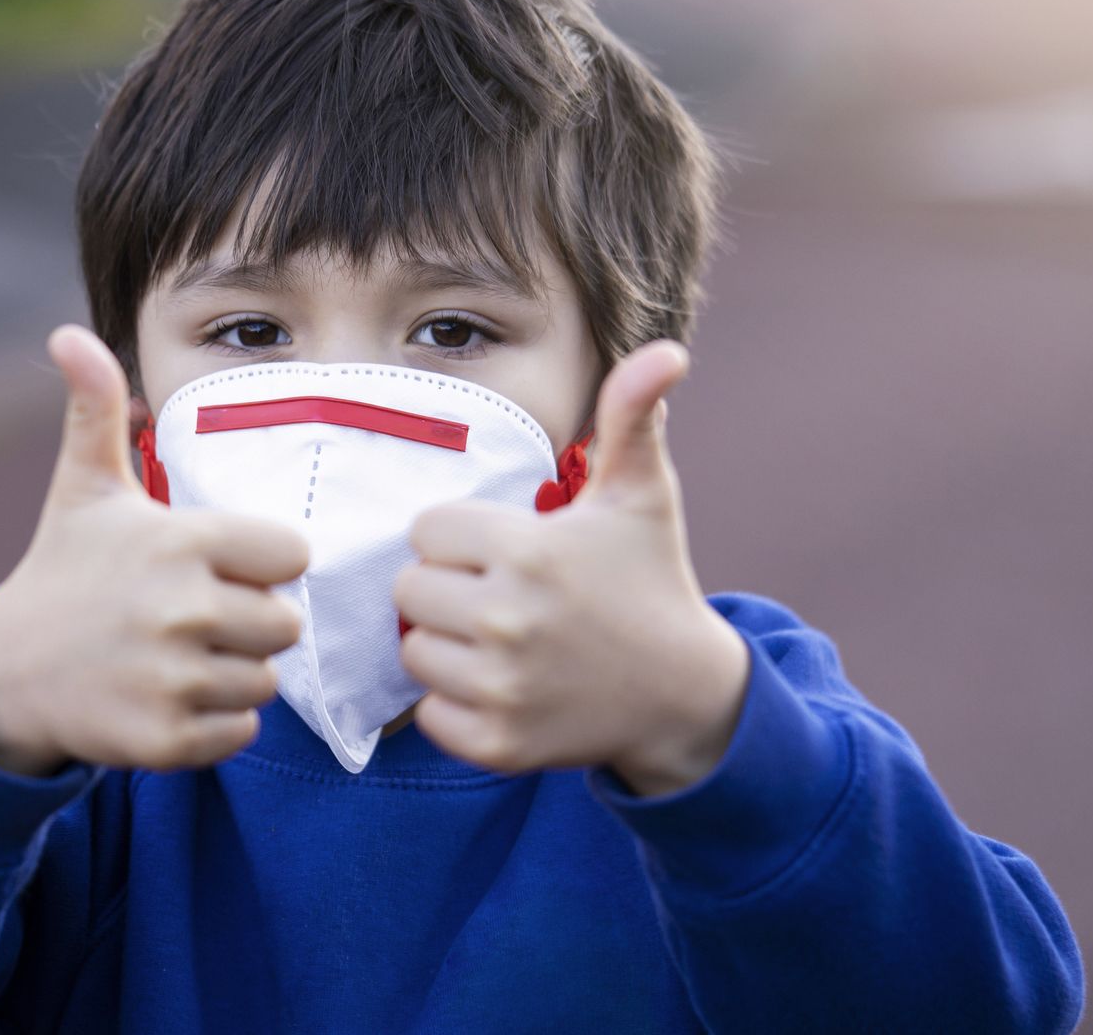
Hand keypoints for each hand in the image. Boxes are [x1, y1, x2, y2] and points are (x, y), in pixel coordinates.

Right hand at [0, 325, 308, 775]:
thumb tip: (67, 333)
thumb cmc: (64, 570)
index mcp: (180, 543)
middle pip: (286, 624)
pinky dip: (217, 723)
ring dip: (235, 673)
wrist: (5, 673)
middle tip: (199, 617)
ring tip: (183, 656)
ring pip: (265, 681)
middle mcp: (181, 610)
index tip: (222, 565)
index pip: (291, 555)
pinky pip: (240, 733)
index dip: (263, 562)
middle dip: (251, 622)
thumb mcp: (82, 487)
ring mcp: (172, 678)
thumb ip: (94, 409)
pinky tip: (173, 696)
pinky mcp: (163, 738)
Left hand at [391, 340, 749, 793]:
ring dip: (448, 647)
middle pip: (409, 591)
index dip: (462, 539)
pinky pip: (430, 713)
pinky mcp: (497, 743)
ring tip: (504, 641)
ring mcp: (502, 688)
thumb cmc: (649, 580)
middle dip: (448, 590)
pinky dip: (456, 704)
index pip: (427, 531)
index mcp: (528, 552)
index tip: (510, 551)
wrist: (683, 693)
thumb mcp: (640, 495)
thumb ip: (631, 417)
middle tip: (503, 598)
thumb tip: (665, 350)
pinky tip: (504, 687)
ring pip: (414, 651)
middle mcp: (508, 620)